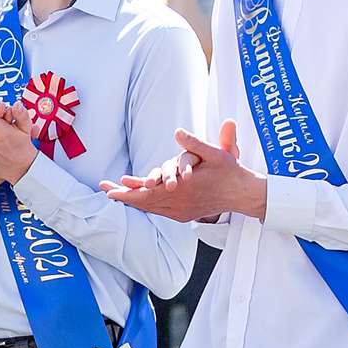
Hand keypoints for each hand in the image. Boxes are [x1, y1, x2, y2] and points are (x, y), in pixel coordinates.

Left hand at [100, 121, 266, 220]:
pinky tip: (136, 199)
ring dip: (132, 200)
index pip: (147, 192)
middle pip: (144, 202)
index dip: (127, 191)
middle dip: (123, 195)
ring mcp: (181, 212)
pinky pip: (159, 211)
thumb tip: (178, 132)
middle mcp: (179, 203)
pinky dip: (146, 205)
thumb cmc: (230, 171)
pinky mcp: (184, 215)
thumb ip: (196, 144)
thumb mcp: (217, 153)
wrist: (243, 194)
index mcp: (184, 189)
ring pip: (150, 208)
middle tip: (104, 189)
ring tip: (115, 192)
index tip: (109, 190)